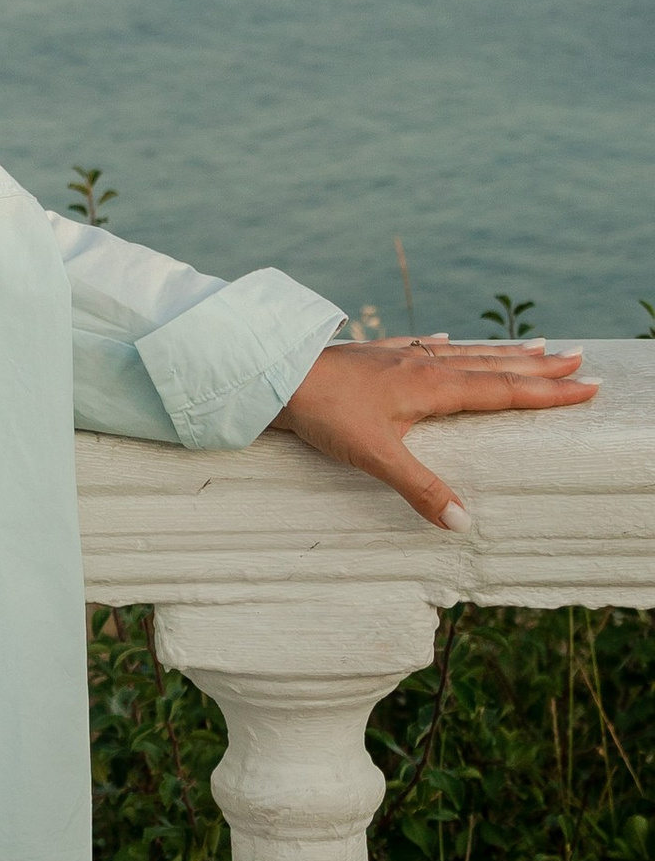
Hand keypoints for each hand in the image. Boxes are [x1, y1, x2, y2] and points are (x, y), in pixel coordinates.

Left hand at [274, 336, 597, 530]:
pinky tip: (446, 338)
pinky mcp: (374, 354)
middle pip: (492, 363)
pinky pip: (421, 345)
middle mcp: (422, 364)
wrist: (273, 373)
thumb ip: (420, 489)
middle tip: (578, 359)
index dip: (547, 391)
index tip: (586, 387)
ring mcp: (398, 355)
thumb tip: (464, 522)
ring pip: (463, 352)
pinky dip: (443, 344)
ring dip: (501, 351)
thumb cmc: (322, 411)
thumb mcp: (375, 455)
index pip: (503, 389)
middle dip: (537, 364)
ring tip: (535, 344)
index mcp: (431, 386)